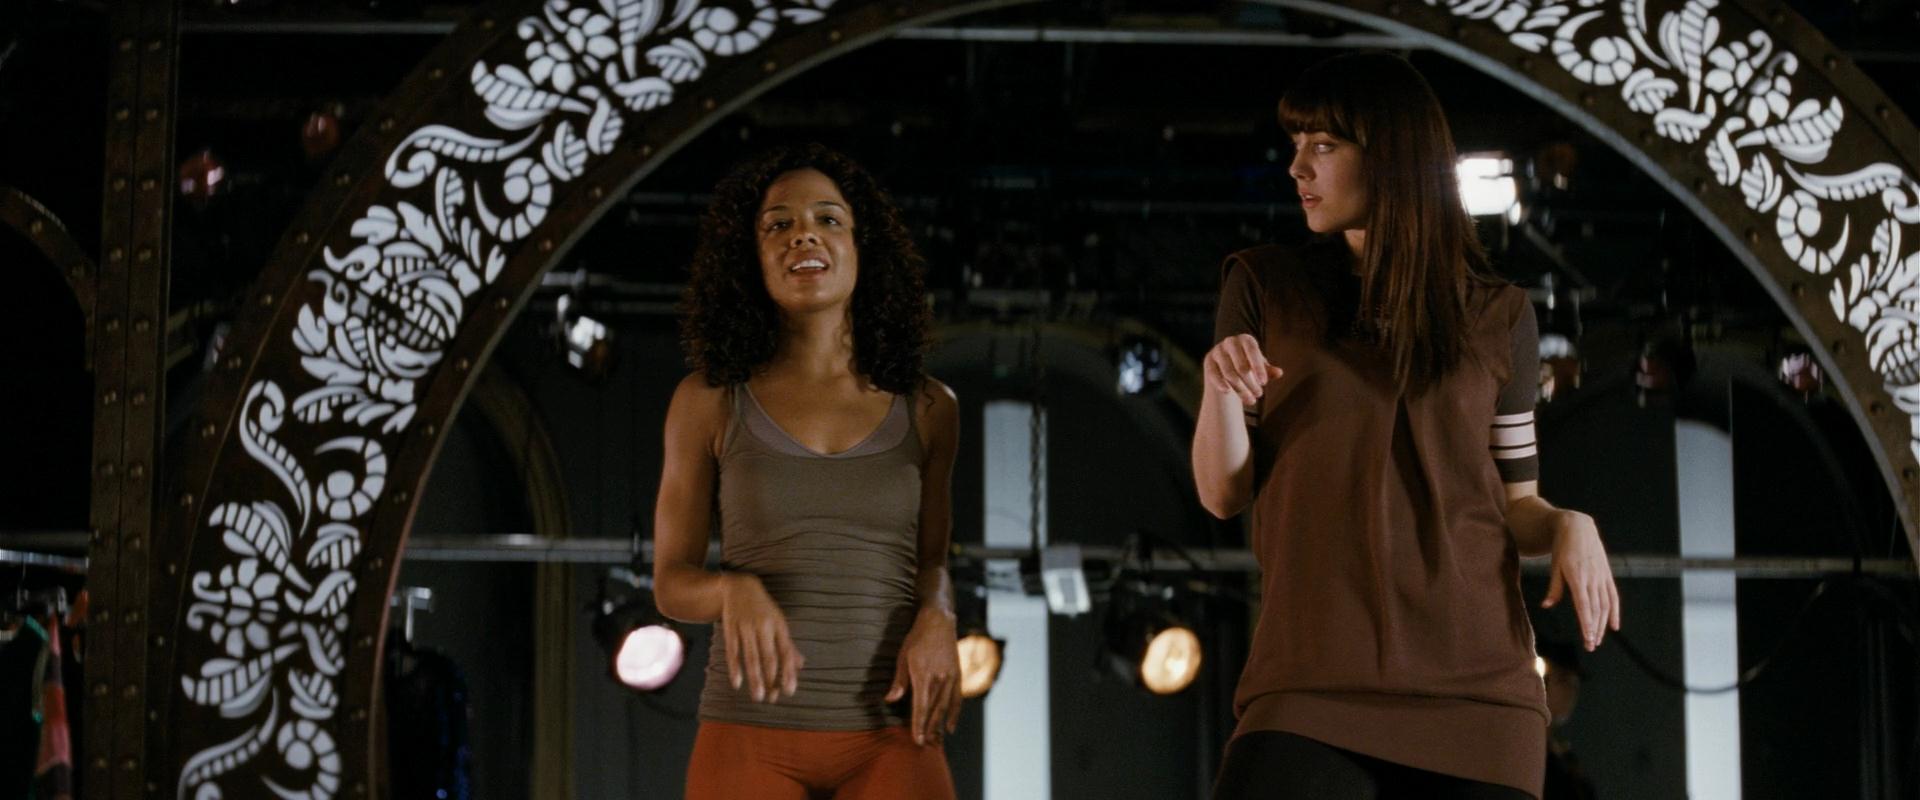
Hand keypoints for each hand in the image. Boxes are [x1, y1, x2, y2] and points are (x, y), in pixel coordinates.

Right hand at [719, 573, 802, 702]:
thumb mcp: (779, 622)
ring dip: (755, 678)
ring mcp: (746, 627)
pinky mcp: (731, 627)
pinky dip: (735, 667)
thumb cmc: (763, 609)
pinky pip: (733, 651)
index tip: (789, 691)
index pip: (786, 653)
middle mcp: (764, 626)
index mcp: (779, 626)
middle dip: (770, 680)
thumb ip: (788, 645)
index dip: (788, 672)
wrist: (739, 586)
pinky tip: (737, 683)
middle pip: (769, 657)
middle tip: (771, 699)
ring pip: (751, 656)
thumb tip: (801, 665)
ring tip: (757, 697)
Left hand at [885, 606, 960, 745]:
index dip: (918, 724)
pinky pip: (957, 699)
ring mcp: (951, 677)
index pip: (920, 706)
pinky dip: (954, 714)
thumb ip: (899, 681)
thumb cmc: (917, 638)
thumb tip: (890, 700)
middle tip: (924, 745)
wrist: (939, 622)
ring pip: (946, 707)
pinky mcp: (958, 675)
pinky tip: (950, 726)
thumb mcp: (903, 656)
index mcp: (923, 675)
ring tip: (936, 740)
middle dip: (929, 729)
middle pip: (934, 710)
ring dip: (940, 725)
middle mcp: (939, 678)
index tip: (916, 739)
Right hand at [1203, 334, 1284, 406]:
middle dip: (1251, 383)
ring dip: (1241, 389)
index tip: (1264, 383)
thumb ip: (1269, 371)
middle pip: (1241, 366)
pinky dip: (1221, 384)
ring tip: (1251, 400)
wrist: (1227, 368)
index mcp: (1245, 339)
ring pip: (1229, 374)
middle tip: (1259, 395)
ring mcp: (1217, 351)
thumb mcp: (1260, 368)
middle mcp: (1230, 342)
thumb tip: (1279, 373)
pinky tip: (1228, 392)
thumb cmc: (1249, 365)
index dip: (1259, 368)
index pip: (1252, 352)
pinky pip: (1214, 375)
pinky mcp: (1208, 361)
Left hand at [1540, 511, 1621, 650]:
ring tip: (1598, 639)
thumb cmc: (1562, 548)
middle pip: (1596, 609)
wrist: (1578, 527)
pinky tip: (1614, 625)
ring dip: (1602, 624)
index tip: (1587, 638)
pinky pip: (1613, 596)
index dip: (1587, 623)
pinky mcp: (1607, 575)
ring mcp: (1602, 577)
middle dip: (1594, 629)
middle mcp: (1593, 578)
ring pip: (1605, 605)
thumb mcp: (1555, 566)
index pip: (1584, 605)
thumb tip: (1546, 606)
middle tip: (1590, 645)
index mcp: (1578, 576)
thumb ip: (1554, 587)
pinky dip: (1615, 611)